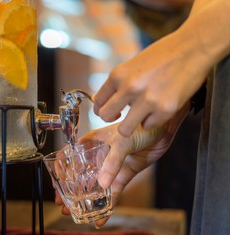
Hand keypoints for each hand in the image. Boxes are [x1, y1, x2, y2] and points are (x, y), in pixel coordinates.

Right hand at [55, 103, 189, 227]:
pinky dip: (107, 207)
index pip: (69, 156)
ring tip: (77, 214)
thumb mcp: (122, 141)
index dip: (60, 170)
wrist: (162, 128)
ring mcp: (109, 167)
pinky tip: (101, 219)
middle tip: (63, 205)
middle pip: (78, 176)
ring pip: (93, 188)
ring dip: (85, 201)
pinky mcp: (122, 176)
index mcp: (91, 143)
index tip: (57, 184)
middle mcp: (97, 156)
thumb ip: (112, 162)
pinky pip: (113, 194)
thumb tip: (102, 184)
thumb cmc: (139, 126)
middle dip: (69, 191)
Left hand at [93, 27, 209, 136]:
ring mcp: (147, 100)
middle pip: (105, 116)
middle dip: (112, 118)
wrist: (193, 47)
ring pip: (124, 130)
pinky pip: (148, 126)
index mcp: (118, 75)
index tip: (110, 110)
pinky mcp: (165, 109)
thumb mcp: (133, 65)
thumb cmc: (163, 54)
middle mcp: (129, 87)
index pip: (98, 101)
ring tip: (140, 117)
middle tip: (121, 116)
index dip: (101, 108)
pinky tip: (159, 108)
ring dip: (131, 126)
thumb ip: (120, 83)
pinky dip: (152, 120)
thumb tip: (106, 102)